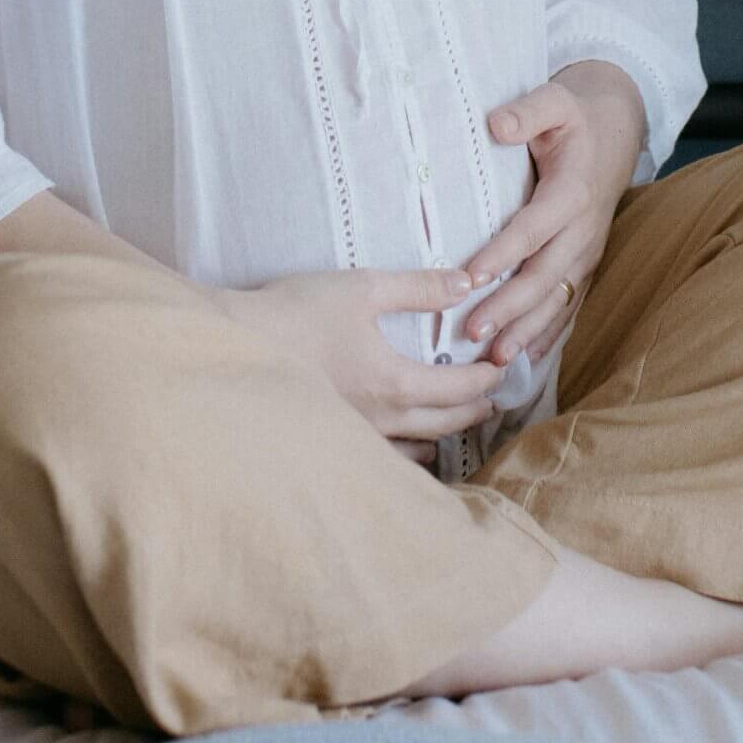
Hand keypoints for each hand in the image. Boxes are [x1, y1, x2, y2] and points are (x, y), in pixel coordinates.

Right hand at [212, 266, 508, 457]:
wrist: (238, 346)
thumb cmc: (298, 313)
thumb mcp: (363, 287)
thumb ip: (419, 287)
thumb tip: (467, 283)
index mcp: (397, 382)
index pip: (461, 388)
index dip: (488, 377)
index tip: (504, 365)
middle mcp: (385, 420)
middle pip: (448, 423)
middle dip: (477, 408)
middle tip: (497, 397)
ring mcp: (360, 437)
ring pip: (420, 448)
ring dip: (447, 433)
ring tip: (461, 420)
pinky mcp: (337, 442)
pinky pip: (388, 459)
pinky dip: (411, 452)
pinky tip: (412, 445)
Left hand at [458, 69, 645, 368]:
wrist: (617, 130)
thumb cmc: (575, 117)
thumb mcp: (555, 100)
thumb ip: (527, 111)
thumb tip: (496, 124)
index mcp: (572, 191)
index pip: (532, 229)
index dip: (503, 253)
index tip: (470, 276)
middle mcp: (583, 229)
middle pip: (544, 276)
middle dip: (508, 309)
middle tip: (472, 333)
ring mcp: (588, 251)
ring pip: (557, 300)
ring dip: (527, 331)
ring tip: (494, 360)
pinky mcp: (587, 263)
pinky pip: (570, 305)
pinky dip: (549, 333)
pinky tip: (525, 358)